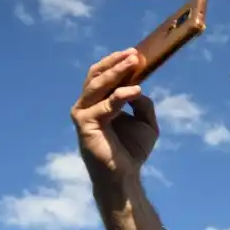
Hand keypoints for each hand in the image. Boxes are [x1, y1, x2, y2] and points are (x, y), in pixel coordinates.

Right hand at [71, 49, 158, 179]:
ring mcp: (83, 114)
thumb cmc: (132, 150)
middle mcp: (87, 104)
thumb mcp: (146, 123)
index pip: (103, 75)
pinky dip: (120, 97)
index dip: (117, 62)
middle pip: (97, 76)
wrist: (125, 176)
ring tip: (134, 63)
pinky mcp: (85, 125)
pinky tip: (136, 91)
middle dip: (116, 63)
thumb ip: (143, 104)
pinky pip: (104, 107)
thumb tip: (139, 88)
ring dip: (116, 72)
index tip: (136, 53)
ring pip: (97, 86)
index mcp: (98, 102)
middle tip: (134, 54)